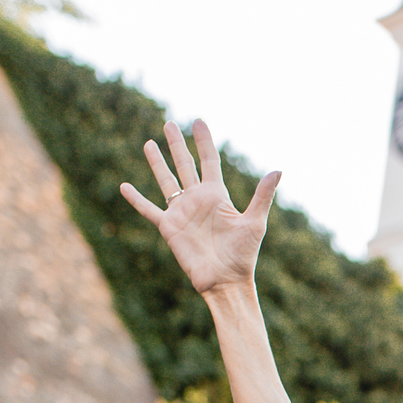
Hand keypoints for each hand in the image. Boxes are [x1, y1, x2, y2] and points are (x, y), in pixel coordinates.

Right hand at [119, 119, 280, 295]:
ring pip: (166, 181)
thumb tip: (278, 169)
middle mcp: (197, 200)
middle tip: (169, 123)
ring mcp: (181, 212)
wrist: (226, 281)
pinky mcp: (169, 227)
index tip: (198, 121)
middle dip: (177, 144)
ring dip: (157, 162)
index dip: (203, 141)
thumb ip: (262, 195)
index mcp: (217, 196)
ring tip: (149, 143)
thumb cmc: (243, 255)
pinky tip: (124, 186)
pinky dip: (136, 199)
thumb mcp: (255, 222)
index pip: (209, 161)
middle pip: (185, 165)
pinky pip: (148, 210)